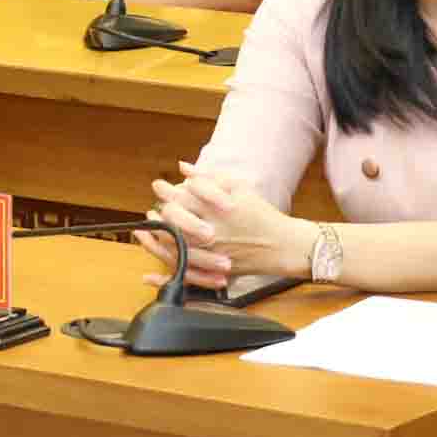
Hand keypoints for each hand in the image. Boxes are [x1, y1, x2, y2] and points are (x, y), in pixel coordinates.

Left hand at [149, 163, 311, 284]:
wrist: (283, 246)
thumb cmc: (261, 215)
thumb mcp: (239, 188)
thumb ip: (208, 177)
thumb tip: (182, 166)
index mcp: (217, 209)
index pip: (181, 195)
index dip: (166, 189)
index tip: (158, 185)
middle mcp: (212, 230)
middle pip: (174, 218)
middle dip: (161, 209)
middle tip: (157, 204)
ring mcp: (212, 252)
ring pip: (174, 244)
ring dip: (158, 233)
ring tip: (153, 223)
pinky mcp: (214, 269)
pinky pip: (184, 270)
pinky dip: (165, 267)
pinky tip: (153, 264)